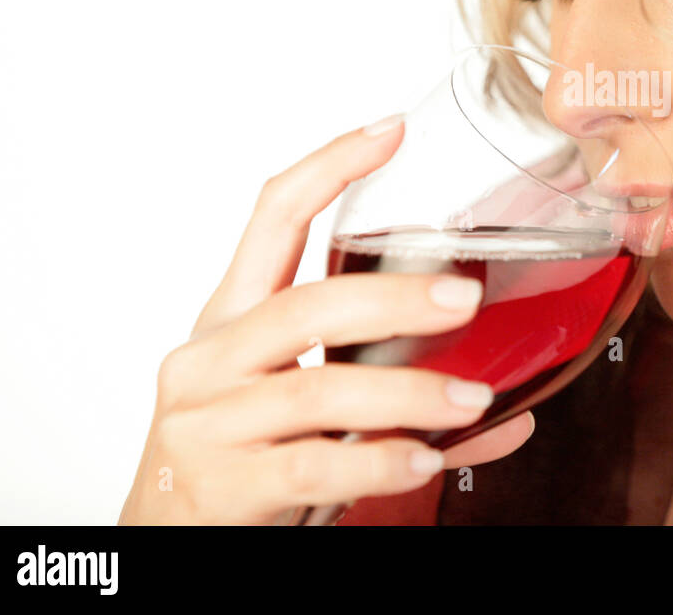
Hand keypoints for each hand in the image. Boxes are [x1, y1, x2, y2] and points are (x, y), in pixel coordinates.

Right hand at [118, 116, 534, 523]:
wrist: (165, 541)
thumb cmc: (241, 458)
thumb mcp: (299, 409)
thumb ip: (393, 399)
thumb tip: (506, 409)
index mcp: (231, 319)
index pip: (271, 219)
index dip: (330, 167)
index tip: (391, 130)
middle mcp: (210, 359)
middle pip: (306, 306)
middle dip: (392, 298)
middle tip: (464, 300)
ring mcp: (208, 423)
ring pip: (316, 391)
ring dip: (406, 395)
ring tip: (470, 401)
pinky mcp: (222, 487)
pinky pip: (312, 468)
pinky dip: (378, 463)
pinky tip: (423, 460)